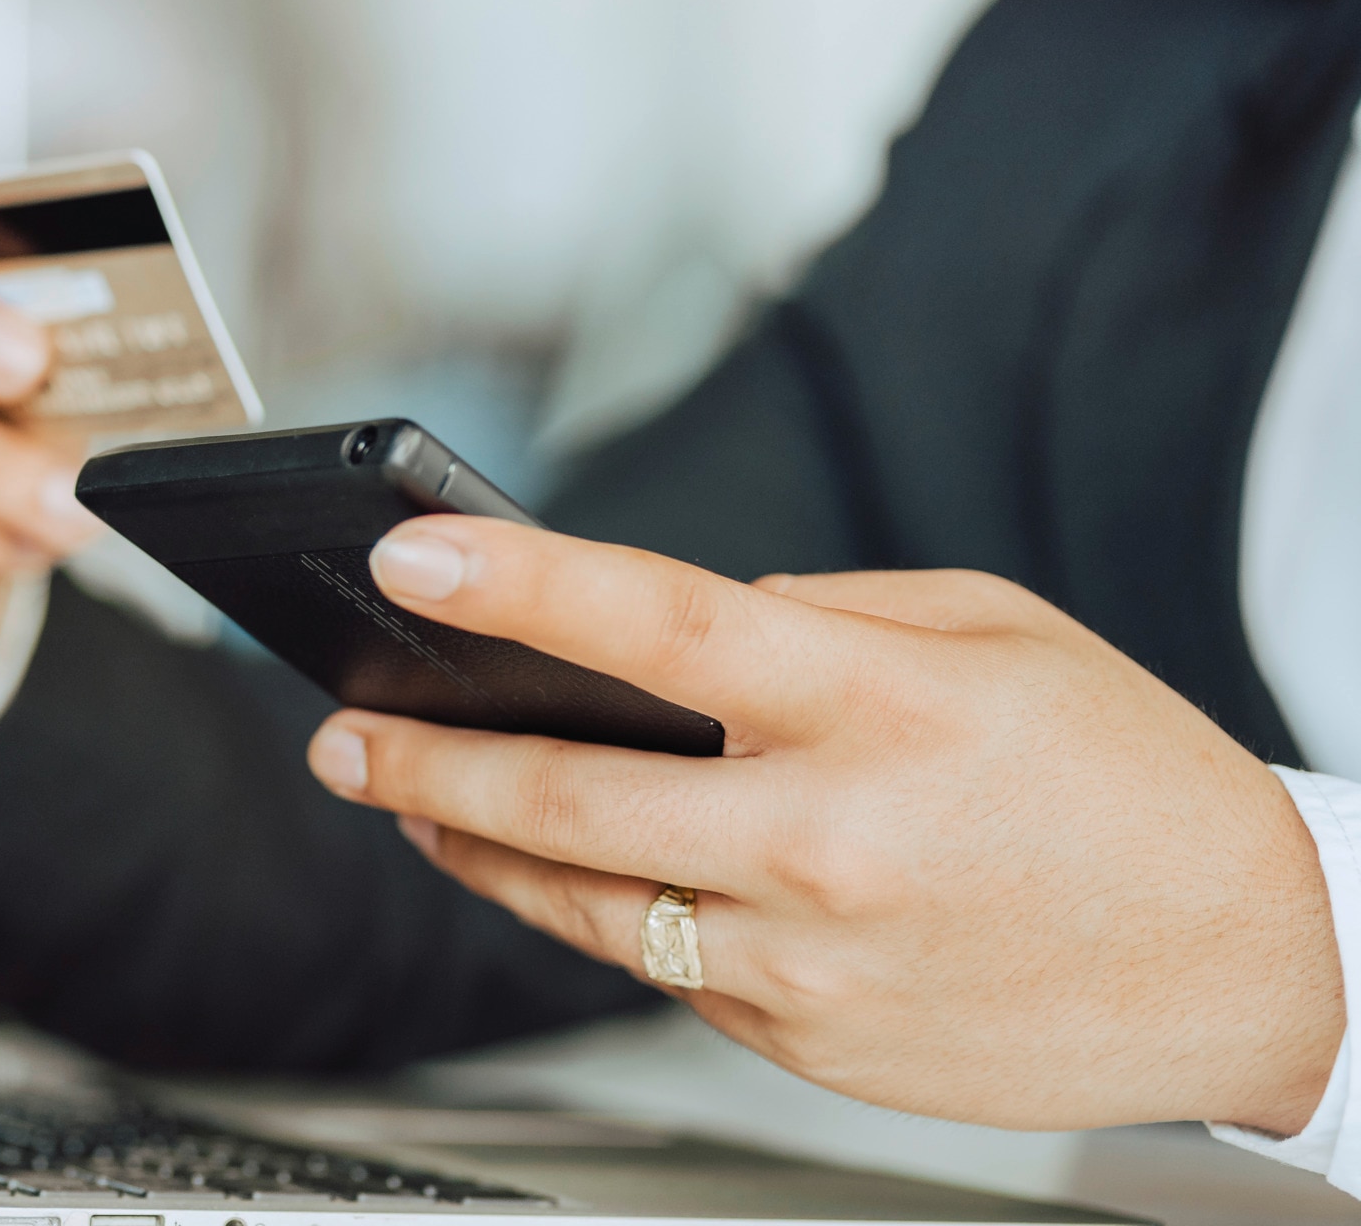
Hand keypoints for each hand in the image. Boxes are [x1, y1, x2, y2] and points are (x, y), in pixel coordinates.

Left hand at [303, 520, 1343, 1135]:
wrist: (1254, 966)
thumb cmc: (1124, 778)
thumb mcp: (990, 632)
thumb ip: (816, 615)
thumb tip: (664, 633)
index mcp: (874, 704)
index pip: (653, 623)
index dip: (515, 582)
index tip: (406, 552)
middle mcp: (825, 836)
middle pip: (564, 796)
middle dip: (422, 759)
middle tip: (338, 732)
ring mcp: (807, 957)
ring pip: (577, 902)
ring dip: (466, 847)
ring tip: (399, 797)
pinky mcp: (803, 1040)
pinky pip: (652, 967)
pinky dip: (587, 914)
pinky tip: (543, 876)